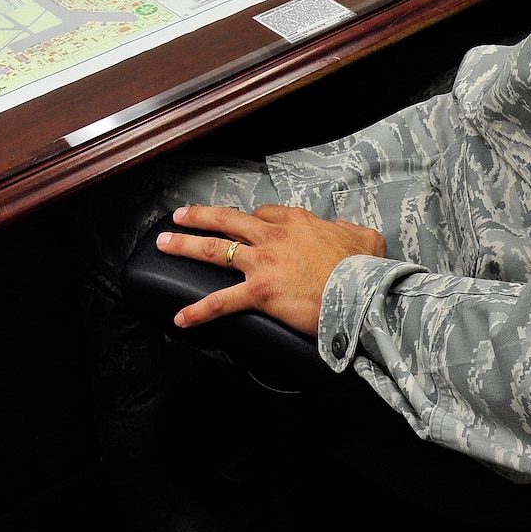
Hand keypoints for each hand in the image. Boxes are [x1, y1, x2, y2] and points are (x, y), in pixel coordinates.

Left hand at [158, 203, 386, 336]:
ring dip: (185, 245)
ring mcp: (262, 263)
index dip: (250, 218)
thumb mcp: (366, 239)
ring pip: (215, 249)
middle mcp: (273, 237)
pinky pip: (222, 302)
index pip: (264, 214)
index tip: (244, 222)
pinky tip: (181, 318)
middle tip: (180, 215)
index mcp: (296, 222)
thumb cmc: (363, 268)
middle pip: (228, 220)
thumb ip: (354, 229)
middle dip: (200, 216)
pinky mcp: (259, 292)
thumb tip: (347, 226)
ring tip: (164, 243)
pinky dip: (199, 311)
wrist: (358, 291)